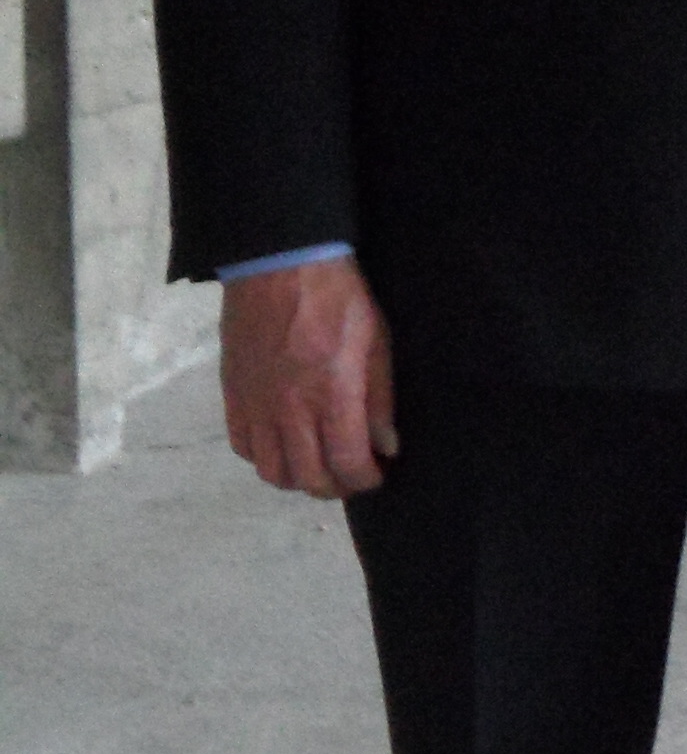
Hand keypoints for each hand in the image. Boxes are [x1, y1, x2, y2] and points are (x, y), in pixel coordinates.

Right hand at [222, 258, 394, 497]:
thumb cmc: (339, 300)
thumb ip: (380, 400)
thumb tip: (386, 447)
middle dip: (334, 487)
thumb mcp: (377, 344)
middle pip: (306, 477)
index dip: (364, 480)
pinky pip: (242, 446)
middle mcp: (289, 409)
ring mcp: (256, 404)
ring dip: (297, 479)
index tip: (376, 476)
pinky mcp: (233, 394)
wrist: (279, 266)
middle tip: (350, 477)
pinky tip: (284, 446)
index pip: (345, 463)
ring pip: (270, 470)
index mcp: (331, 396)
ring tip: (318, 466)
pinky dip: (264, 458)